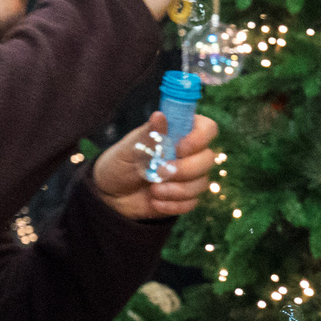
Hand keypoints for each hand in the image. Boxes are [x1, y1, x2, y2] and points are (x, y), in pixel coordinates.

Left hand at [93, 111, 220, 220]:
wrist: (111, 195)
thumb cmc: (120, 164)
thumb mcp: (129, 148)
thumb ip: (147, 135)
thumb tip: (159, 115)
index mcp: (179, 133)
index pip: (207, 128)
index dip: (200, 138)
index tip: (179, 148)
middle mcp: (189, 154)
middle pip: (208, 159)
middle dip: (186, 169)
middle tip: (160, 173)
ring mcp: (189, 177)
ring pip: (202, 183)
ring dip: (177, 190)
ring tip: (153, 190)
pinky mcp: (185, 198)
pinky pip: (192, 203)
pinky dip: (173, 205)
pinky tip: (155, 202)